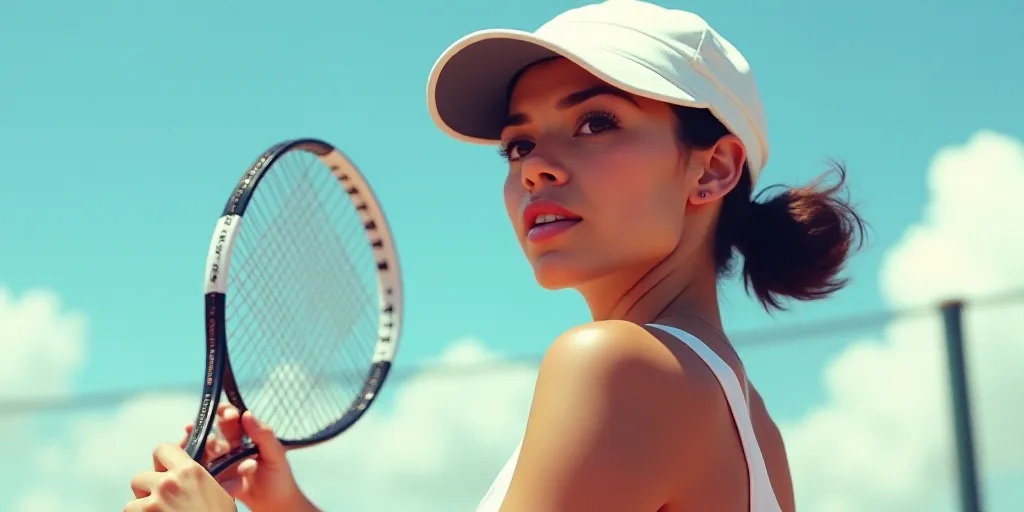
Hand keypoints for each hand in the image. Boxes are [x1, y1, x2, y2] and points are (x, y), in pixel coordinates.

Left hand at [124, 444, 235, 511]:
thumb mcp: (218, 491)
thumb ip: (198, 479)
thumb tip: (188, 477)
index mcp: (189, 470)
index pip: (161, 449)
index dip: (161, 462)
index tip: (166, 472)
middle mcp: (169, 482)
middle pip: (141, 477)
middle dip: (148, 489)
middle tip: (160, 500)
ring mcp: (154, 502)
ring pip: (132, 499)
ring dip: (141, 506)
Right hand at [180, 404, 315, 511]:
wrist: (276, 504)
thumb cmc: (279, 476)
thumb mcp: (275, 453)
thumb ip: (263, 434)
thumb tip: (247, 414)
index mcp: (245, 437)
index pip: (230, 419)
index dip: (226, 412)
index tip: (228, 414)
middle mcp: (230, 448)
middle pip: (213, 434)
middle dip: (209, 431)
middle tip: (214, 437)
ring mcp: (222, 465)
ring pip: (206, 453)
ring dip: (208, 450)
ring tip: (215, 451)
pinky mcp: (217, 481)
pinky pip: (206, 473)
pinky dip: (208, 471)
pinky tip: (218, 472)